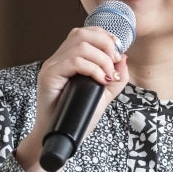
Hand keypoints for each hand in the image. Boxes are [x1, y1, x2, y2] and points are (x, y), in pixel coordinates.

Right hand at [17, 26, 128, 171]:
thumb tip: (124, 59)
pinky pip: (73, 61)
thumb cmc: (77, 118)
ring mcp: (52, 67)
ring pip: (80, 45)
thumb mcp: (104, 96)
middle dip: (106, 45)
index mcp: (69, 59)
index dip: (106, 38)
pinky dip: (92, 68)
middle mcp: (58, 59)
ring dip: (101, 59)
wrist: (59, 138)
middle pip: (83, 33)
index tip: (118, 56)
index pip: (86, 33)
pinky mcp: (48, 77)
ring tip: (107, 76)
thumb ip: (116, 78)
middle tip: (114, 66)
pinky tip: (100, 81)